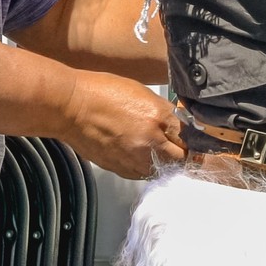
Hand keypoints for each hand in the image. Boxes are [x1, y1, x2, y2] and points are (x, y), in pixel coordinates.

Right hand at [56, 71, 185, 179]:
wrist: (71, 107)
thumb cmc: (103, 92)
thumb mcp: (142, 93)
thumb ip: (164, 112)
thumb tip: (179, 125)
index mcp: (157, 120)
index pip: (188, 138)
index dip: (193, 139)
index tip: (195, 140)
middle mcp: (148, 144)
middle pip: (179, 160)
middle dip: (182, 154)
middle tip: (181, 147)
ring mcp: (132, 160)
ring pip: (161, 170)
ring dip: (164, 162)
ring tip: (157, 149)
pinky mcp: (119, 169)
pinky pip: (141, 173)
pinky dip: (145, 166)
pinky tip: (140, 153)